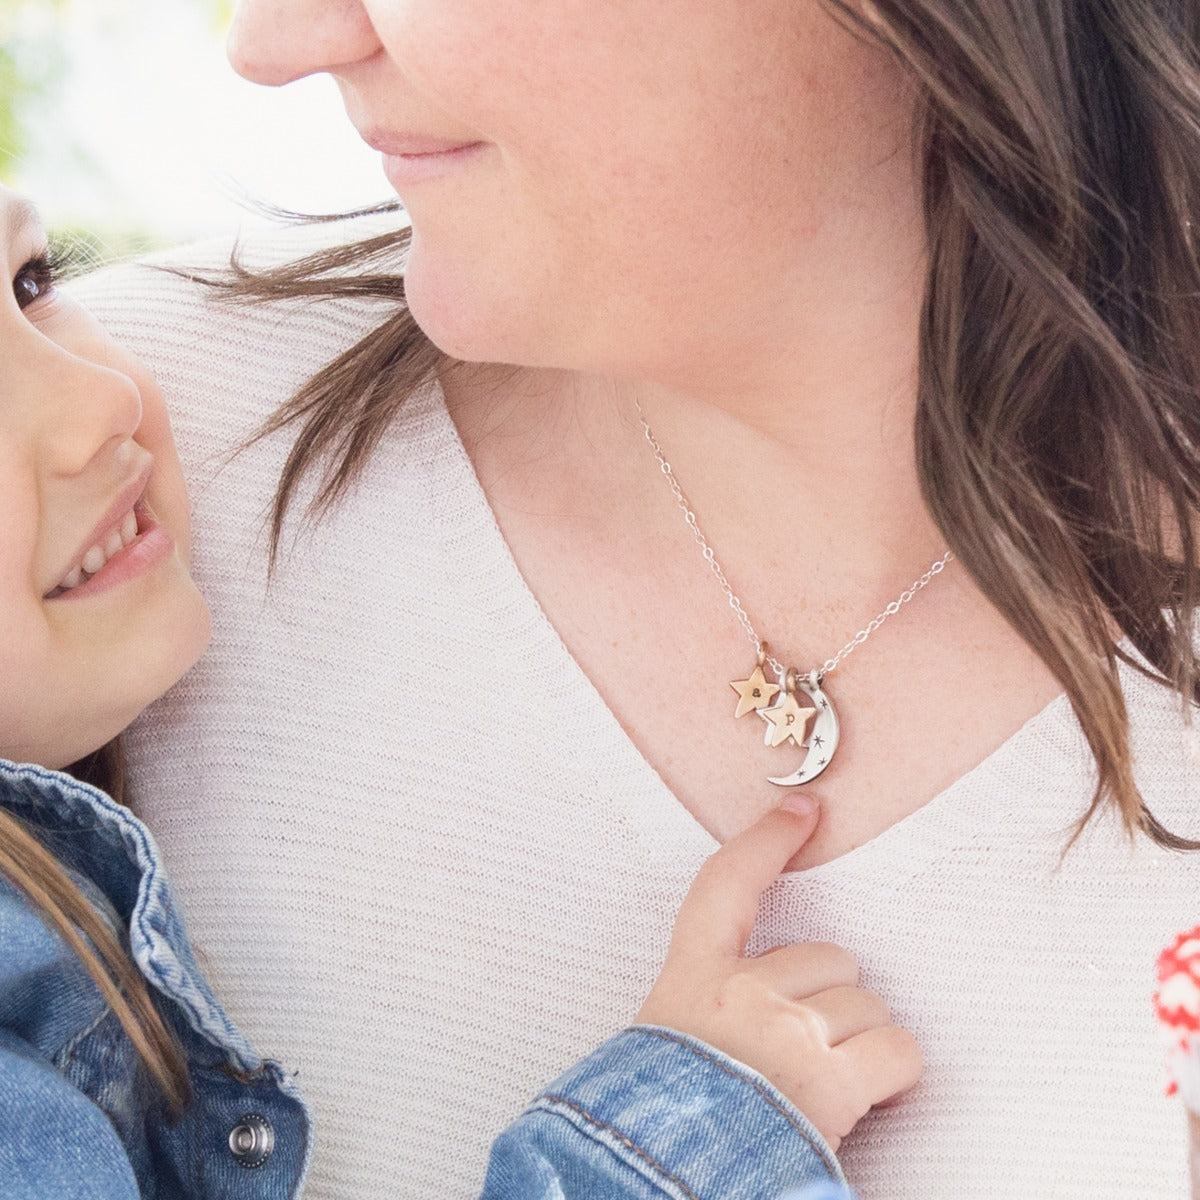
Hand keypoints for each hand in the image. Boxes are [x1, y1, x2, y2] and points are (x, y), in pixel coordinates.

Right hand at [634, 794, 921, 1151]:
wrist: (657, 1177)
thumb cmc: (668, 1114)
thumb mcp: (673, 1036)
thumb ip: (716, 996)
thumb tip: (773, 979)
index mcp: (693, 976)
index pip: (727, 884)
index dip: (768, 840)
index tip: (804, 808)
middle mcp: (743, 991)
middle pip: (830, 959)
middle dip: (830, 1000)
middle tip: (799, 1051)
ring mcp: (788, 1032)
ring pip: (867, 1006)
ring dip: (858, 1042)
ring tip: (818, 1087)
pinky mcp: (831, 1081)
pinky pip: (897, 1051)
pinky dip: (891, 1075)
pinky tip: (860, 1098)